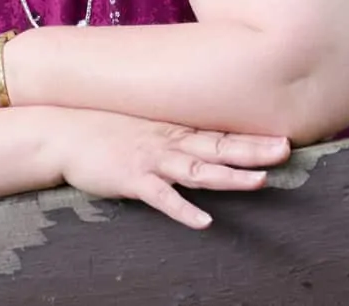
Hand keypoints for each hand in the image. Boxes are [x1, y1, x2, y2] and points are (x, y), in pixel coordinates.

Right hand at [57, 111, 289, 229]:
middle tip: (285, 149)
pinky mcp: (132, 178)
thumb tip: (194, 140)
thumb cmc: (102, 129)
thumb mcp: (142, 126)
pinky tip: (204, 221)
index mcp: (173, 131)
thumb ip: (169, 133)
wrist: (63, 131)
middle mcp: (168, 141)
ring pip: (197, 169)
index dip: (251, 138)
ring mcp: (151, 159)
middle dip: (253, 150)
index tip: (284, 137)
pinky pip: (162, 197)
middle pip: (217, 146)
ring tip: (259, 181)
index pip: (219, 134)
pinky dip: (183, 209)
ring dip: (228, 176)